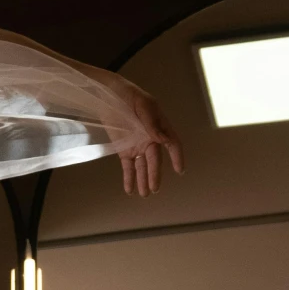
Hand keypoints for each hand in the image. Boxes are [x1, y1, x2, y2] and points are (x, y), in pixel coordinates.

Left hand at [105, 74, 182, 196]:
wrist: (109, 95)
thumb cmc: (130, 96)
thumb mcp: (143, 106)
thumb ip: (152, 123)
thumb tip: (163, 140)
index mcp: (159, 127)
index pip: (172, 144)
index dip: (177, 157)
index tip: (180, 170)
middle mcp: (150, 140)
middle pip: (155, 160)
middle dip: (155, 174)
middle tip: (154, 188)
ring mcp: (137, 146)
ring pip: (142, 167)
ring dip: (143, 180)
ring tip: (144, 194)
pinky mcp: (124, 150)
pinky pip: (128, 167)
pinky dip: (129, 178)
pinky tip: (130, 190)